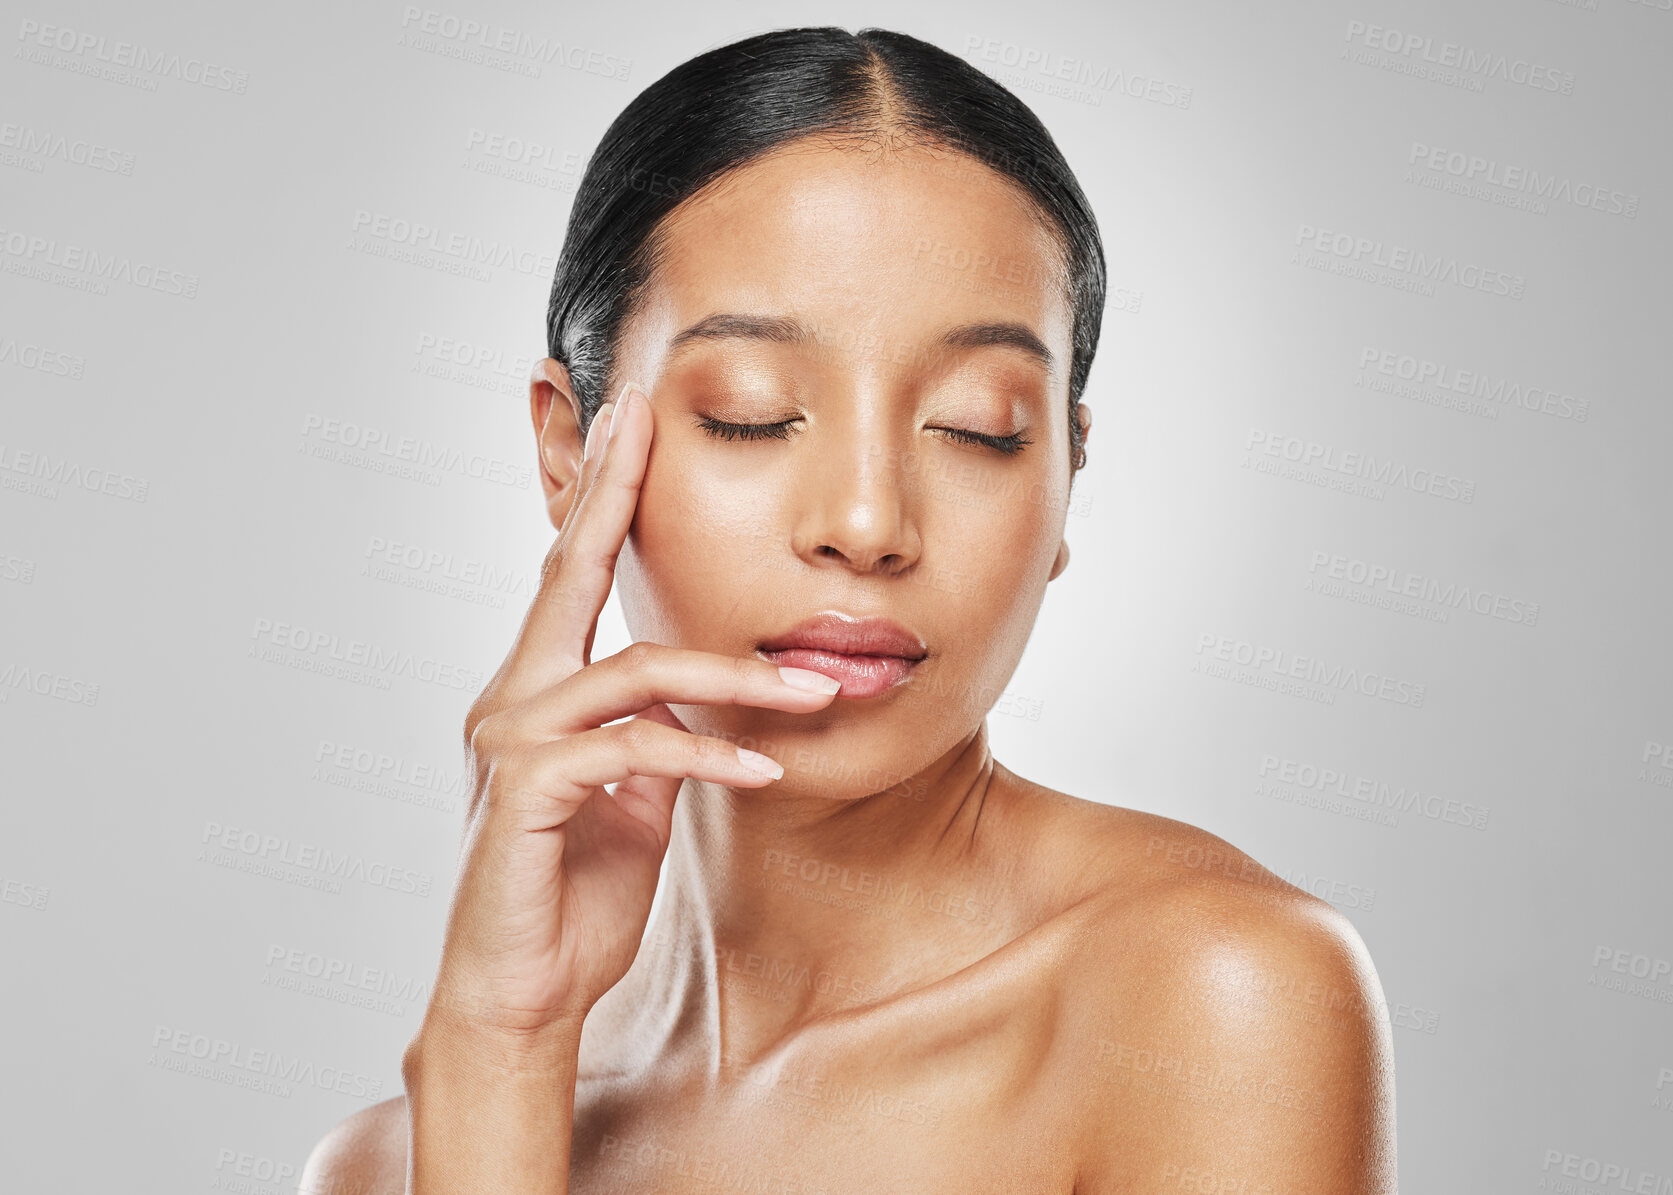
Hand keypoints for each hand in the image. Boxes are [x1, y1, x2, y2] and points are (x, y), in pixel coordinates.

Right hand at [422, 381, 841, 1037]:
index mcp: (536, 691)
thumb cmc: (576, 899)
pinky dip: (709, 754)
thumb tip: (701, 697)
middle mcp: (511, 699)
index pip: (569, 577)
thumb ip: (654, 735)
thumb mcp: (633, 799)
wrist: (522, 998)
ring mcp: (510, 740)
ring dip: (739, 676)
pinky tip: (766, 770)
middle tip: (646, 415)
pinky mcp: (525, 791)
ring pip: (638, 670)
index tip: (631, 424)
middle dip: (612, 491)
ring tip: (816, 691)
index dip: (600, 497)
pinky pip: (636, 747)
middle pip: (566, 575)